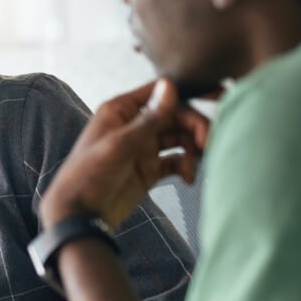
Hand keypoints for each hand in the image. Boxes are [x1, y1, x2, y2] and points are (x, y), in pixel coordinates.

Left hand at [41, 79, 209, 229]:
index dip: (191, 92)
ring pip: (181, 138)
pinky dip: (187, 166)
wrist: (79, 214)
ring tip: (193, 168)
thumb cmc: (88, 174)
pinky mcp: (150, 169)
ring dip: (194, 149)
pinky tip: (188, 179)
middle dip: (196, 128)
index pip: (162, 92)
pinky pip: (177, 160)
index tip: (220, 96)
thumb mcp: (120, 145)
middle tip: (207, 144)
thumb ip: (148, 118)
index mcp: (121, 109)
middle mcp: (134, 124)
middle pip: (177, 115)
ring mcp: (143, 146)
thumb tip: (170, 85)